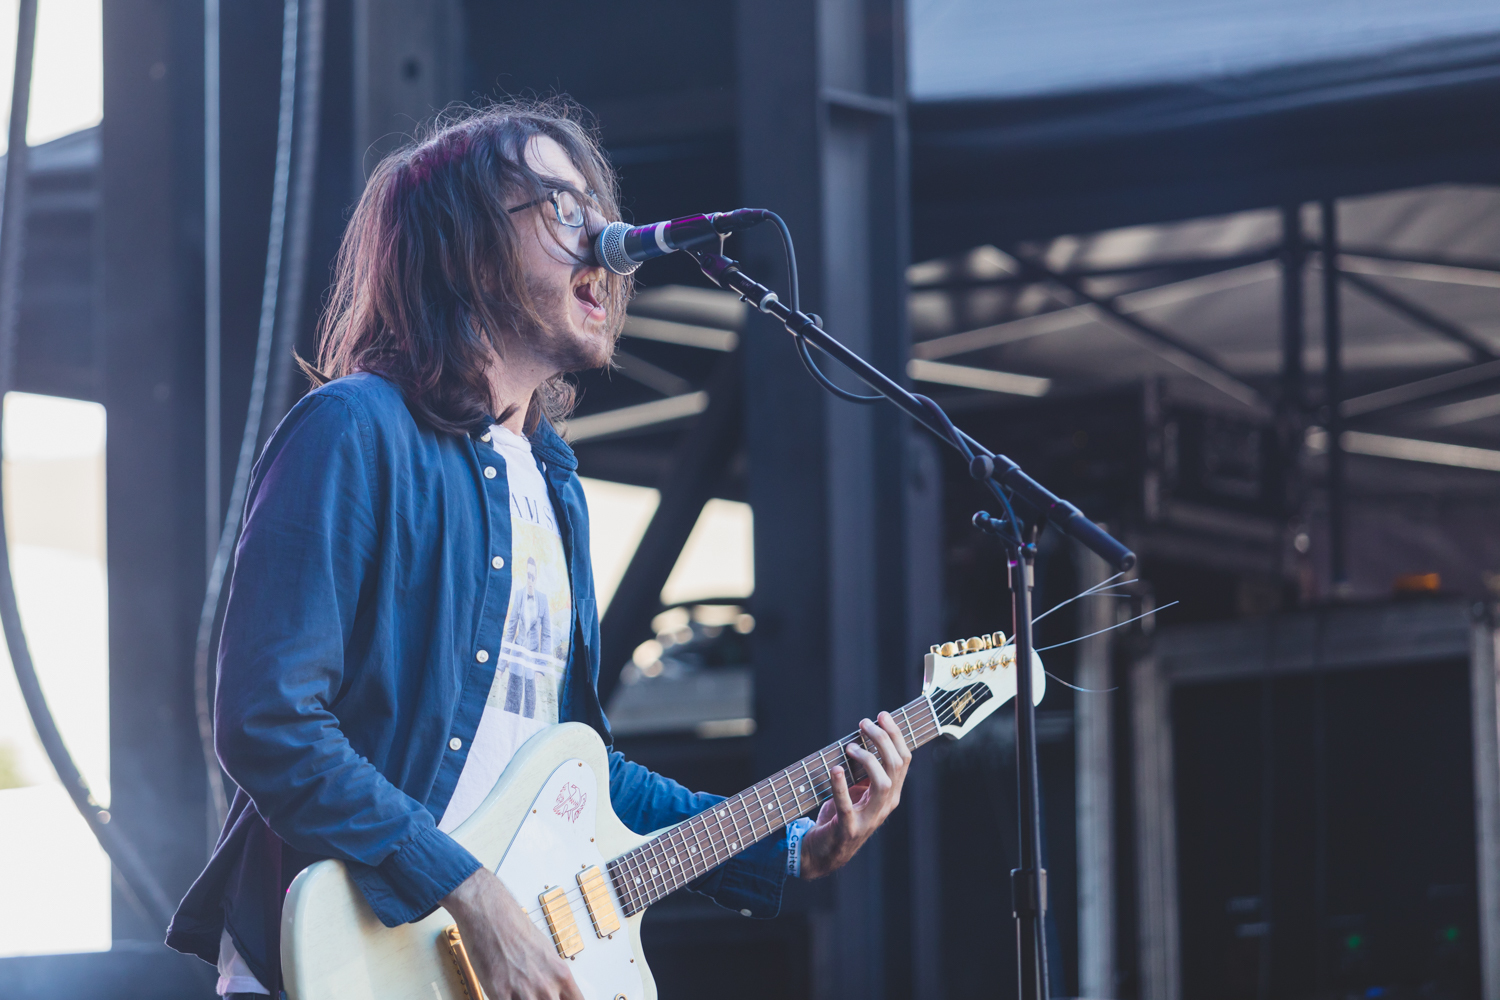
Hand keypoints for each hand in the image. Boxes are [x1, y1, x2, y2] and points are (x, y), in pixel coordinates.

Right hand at [441, 867, 582, 999]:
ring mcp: (524, 991)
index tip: (560, 999)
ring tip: (518, 990)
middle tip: (535, 995)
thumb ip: (552, 977)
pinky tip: (504, 994)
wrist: (490, 913)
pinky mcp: (499, 993)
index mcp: (561, 974)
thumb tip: (554, 991)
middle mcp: (546, 986)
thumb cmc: (515, 927)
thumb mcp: (545, 952)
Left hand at [798, 711, 911, 879]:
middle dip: (883, 739)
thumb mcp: (858, 791)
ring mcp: (869, 819)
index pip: (903, 759)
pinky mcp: (849, 829)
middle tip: (865, 723)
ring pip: (882, 784)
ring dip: (868, 760)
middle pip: (896, 766)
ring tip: (850, 746)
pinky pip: (847, 805)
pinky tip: (835, 768)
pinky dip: (841, 786)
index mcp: (890, 794)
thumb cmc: (841, 817)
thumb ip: (865, 771)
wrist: (823, 853)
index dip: (895, 735)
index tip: (882, 715)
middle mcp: (885, 805)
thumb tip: (863, 736)